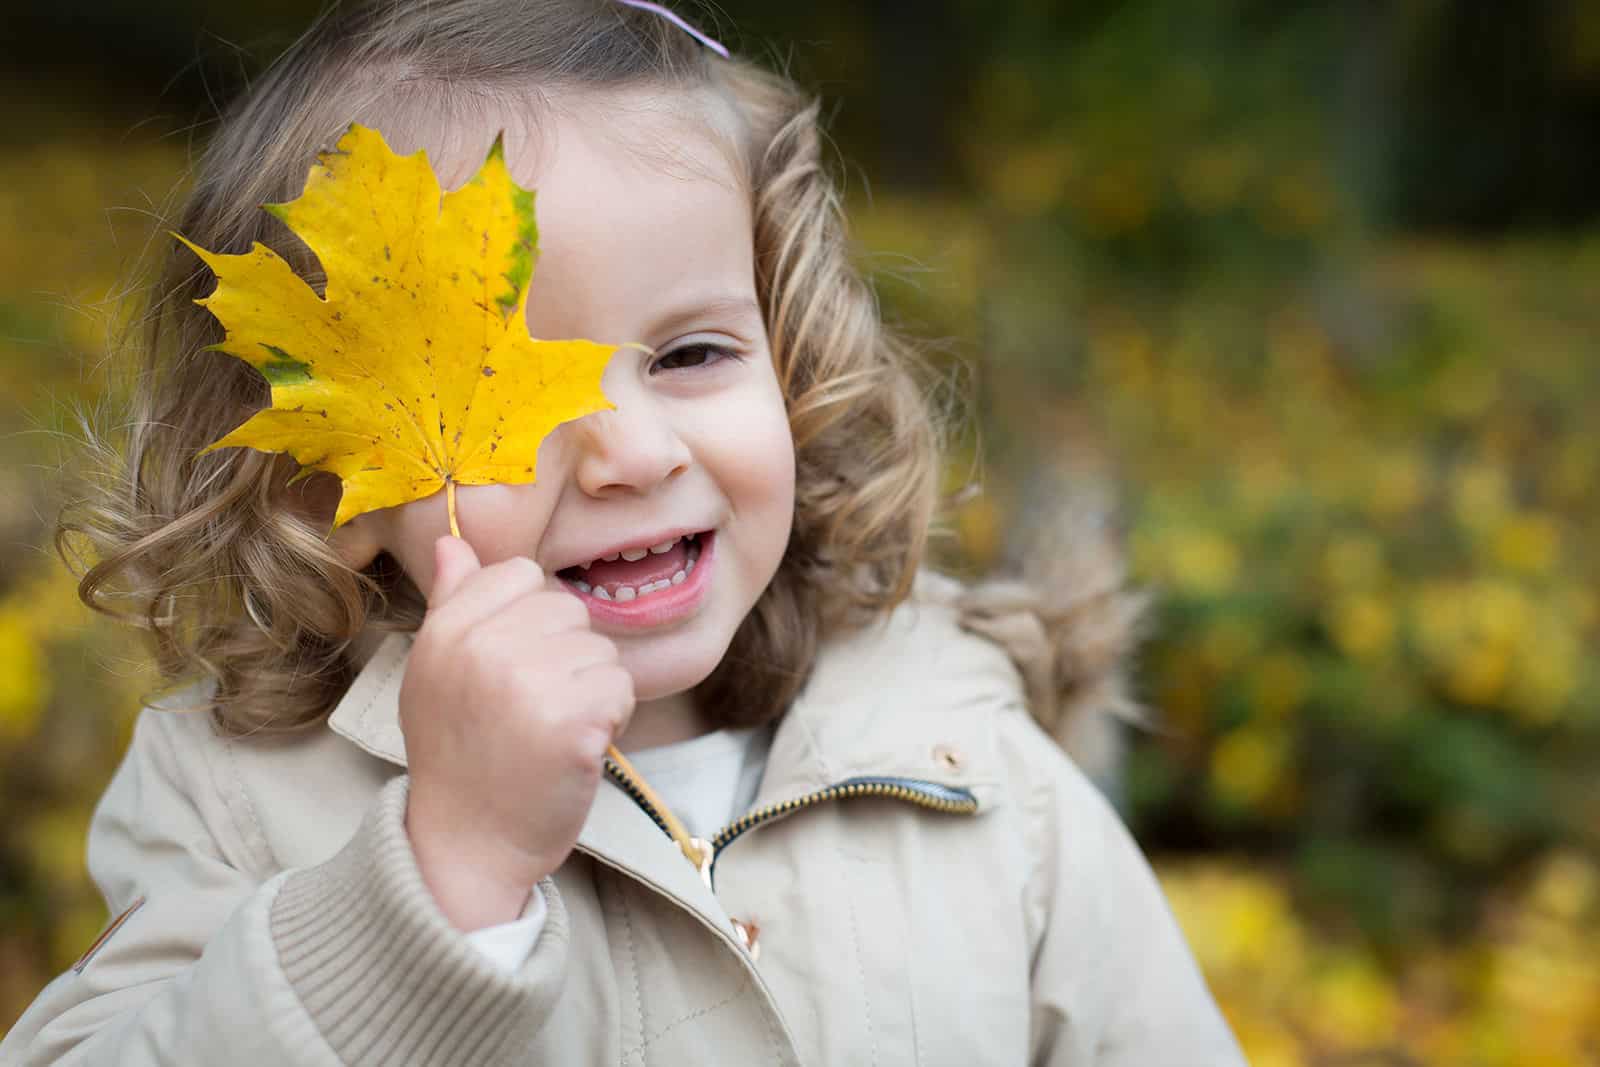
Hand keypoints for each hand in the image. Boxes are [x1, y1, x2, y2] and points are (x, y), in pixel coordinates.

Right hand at [400, 534, 633, 930]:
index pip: (522, 575)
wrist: (467, 845)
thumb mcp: (436, 674)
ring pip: (600, 650)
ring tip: (551, 733)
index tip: (514, 669)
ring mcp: (527, 683)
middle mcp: (483, 648)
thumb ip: (453, 603)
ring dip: (591, 691)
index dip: (534, 622)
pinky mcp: (572, 721)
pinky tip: (576, 750)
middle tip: (533, 711)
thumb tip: (452, 540)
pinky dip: (611, 720)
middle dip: (567, 659)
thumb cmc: (459, 757)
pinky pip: (620, 687)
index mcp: (446, 631)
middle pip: (569, 610)